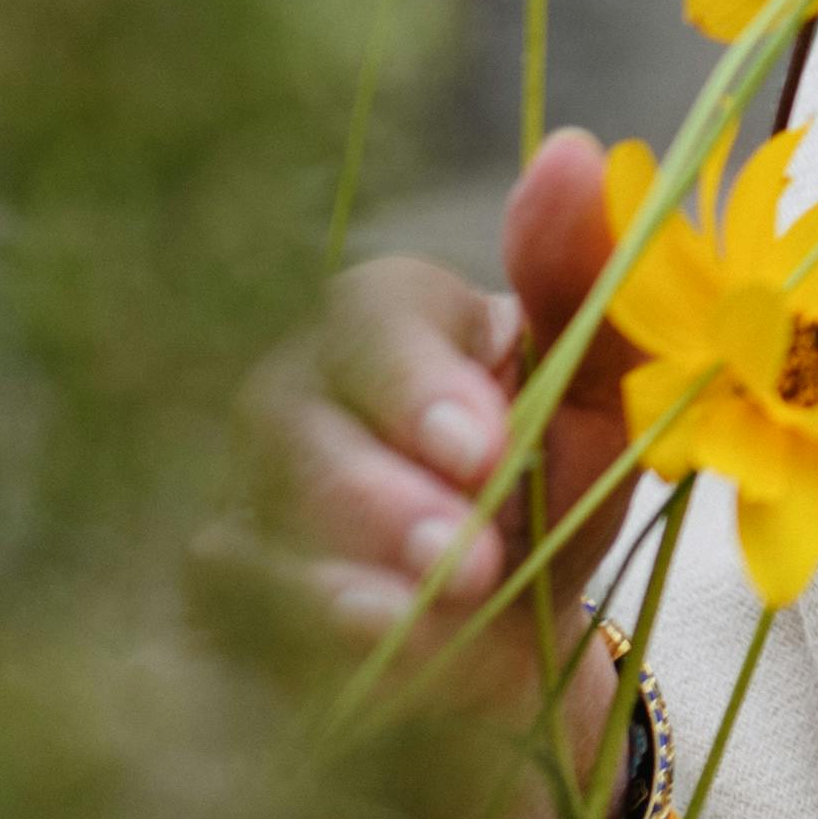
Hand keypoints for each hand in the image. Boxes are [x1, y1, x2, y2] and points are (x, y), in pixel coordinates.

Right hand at [209, 129, 639, 818]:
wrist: (521, 648)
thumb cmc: (554, 494)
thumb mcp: (603, 397)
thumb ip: (588, 286)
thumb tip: (573, 150)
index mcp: (392, 328)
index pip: (368, 311)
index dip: (413, 377)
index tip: (483, 447)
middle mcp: (293, 399)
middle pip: (284, 419)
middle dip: (376, 491)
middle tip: (461, 552)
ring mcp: (238, 502)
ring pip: (242, 523)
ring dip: (338, 577)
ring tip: (428, 617)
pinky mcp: (215, 607)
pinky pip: (222, 619)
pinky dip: (298, 645)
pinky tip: (366, 668)